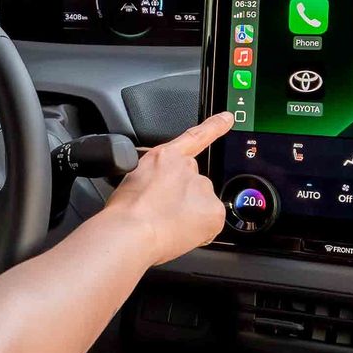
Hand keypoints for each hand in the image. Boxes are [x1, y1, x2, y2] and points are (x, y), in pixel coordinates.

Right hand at [98, 111, 232, 263]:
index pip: (196, 137)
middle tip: (163, 216)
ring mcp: (202, 187)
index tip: (227, 118)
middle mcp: (187, 167)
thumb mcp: (133, 181)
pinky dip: (198, 232)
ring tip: (166, 227)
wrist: (131, 231)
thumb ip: (153, 179)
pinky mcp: (213, 210)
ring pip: (201, 205)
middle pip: (194, 184)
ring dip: (189, 216)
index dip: (214, 126)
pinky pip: (209, 224)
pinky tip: (179, 234)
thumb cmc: (124, 212)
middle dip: (184, 200)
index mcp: (165, 157)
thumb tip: (157, 195)